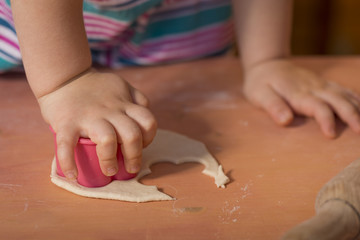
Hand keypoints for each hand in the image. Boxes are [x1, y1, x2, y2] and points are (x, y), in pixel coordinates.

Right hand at [38, 69, 156, 179]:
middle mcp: (110, 111)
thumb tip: (145, 115)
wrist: (63, 77)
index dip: (149, 137)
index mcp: (124, 104)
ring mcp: (89, 117)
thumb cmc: (94, 88)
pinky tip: (72, 175)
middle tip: (131, 168)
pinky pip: (67, 144)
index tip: (142, 146)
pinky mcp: (67, 122)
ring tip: (109, 171)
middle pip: (132, 134)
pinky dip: (68, 162)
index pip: (148, 121)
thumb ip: (136, 98)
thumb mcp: (121, 86)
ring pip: (107, 139)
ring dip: (109, 160)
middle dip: (134, 156)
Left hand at [243, 59, 359, 137]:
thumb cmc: (260, 82)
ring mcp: (321, 84)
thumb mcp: (259, 94)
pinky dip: (357, 99)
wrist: (267, 63)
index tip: (331, 135)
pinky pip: (344, 90)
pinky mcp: (323, 83)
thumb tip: (286, 121)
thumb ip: (273, 106)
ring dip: (359, 108)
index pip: (317, 107)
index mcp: (298, 93)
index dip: (325, 120)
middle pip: (338, 100)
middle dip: (352, 116)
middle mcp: (314, 87)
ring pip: (345, 95)